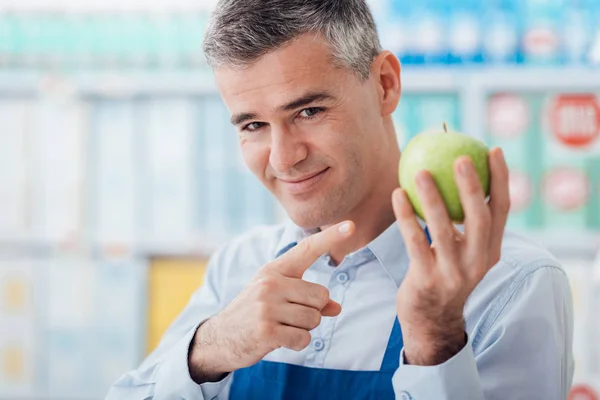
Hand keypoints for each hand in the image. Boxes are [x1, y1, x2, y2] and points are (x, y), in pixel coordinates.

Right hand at [188, 221, 354, 381]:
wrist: (220, 338)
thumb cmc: (255, 313)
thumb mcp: (278, 298)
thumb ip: (308, 299)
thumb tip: (336, 307)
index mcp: (274, 270)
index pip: (307, 249)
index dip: (330, 238)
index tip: (351, 225)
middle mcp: (270, 283)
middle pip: (321, 296)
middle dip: (313, 311)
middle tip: (288, 316)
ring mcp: (267, 307)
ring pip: (314, 319)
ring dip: (304, 329)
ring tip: (282, 327)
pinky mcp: (266, 331)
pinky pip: (303, 339)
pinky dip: (297, 343)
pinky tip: (279, 340)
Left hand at [392, 147, 509, 365]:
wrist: (431, 319)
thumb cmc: (444, 273)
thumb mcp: (463, 251)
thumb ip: (464, 221)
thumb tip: (453, 174)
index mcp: (491, 250)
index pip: (502, 210)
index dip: (501, 179)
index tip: (494, 150)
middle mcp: (478, 261)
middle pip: (480, 218)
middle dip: (473, 186)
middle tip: (460, 157)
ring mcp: (453, 272)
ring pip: (444, 228)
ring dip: (432, 197)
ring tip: (420, 171)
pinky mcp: (427, 279)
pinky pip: (415, 241)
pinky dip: (406, 217)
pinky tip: (397, 194)